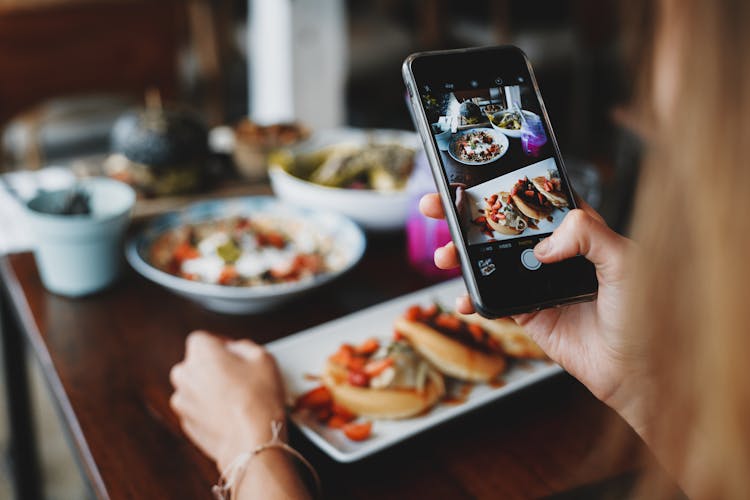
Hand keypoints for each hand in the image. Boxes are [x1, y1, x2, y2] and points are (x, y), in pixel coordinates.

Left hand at [169, 331, 285, 470]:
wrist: (252, 440)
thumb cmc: (258, 398)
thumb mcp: (263, 357)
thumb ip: (243, 346)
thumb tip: (236, 349)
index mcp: (200, 351)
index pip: (204, 339)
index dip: (221, 345)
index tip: (234, 354)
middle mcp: (184, 373)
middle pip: (197, 363)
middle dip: (214, 367)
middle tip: (239, 376)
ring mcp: (182, 400)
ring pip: (196, 387)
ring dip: (210, 389)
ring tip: (237, 398)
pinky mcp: (186, 423)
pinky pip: (197, 409)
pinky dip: (210, 410)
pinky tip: (231, 414)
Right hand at [419, 194, 648, 434]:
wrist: (637, 371)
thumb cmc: (645, 314)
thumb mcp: (626, 262)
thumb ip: (589, 235)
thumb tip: (542, 244)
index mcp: (579, 231)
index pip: (535, 198)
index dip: (503, 185)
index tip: (470, 177)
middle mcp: (555, 253)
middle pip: (502, 226)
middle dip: (465, 215)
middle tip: (435, 206)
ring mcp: (538, 282)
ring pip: (489, 261)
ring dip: (460, 256)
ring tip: (443, 257)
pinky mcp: (529, 313)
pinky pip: (492, 300)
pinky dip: (471, 300)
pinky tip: (462, 301)